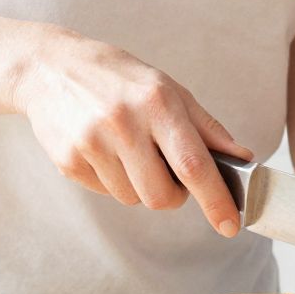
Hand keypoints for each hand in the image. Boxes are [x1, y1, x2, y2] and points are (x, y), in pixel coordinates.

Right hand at [13, 29, 250, 235]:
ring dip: (141, 187)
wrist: (52, 68)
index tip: (231, 225)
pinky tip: (105, 150)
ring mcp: (91, 144)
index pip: (194, 165)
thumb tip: (243, 159)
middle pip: (162, 196)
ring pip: (133, 199)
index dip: (216, 200)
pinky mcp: (67, 161)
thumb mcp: (170, 91)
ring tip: (130, 151)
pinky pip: (105, 193)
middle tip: (169, 173)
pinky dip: (114, 181)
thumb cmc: (122, 80)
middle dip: (174, 196)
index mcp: (158, 104)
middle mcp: (124, 124)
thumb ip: (208, 129)